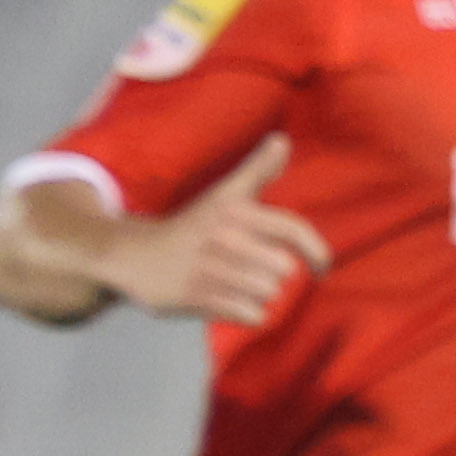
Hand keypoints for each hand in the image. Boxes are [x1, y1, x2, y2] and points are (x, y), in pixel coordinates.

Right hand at [104, 135, 328, 324]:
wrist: (133, 255)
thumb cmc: (191, 227)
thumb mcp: (223, 194)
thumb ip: (257, 170)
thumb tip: (282, 139)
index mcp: (234, 209)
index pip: (293, 229)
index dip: (318, 252)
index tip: (322, 267)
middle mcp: (223, 236)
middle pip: (284, 269)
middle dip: (273, 274)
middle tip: (250, 269)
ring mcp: (209, 268)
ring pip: (268, 293)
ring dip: (259, 294)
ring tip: (235, 283)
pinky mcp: (197, 297)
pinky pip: (251, 315)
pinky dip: (246, 313)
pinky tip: (227, 300)